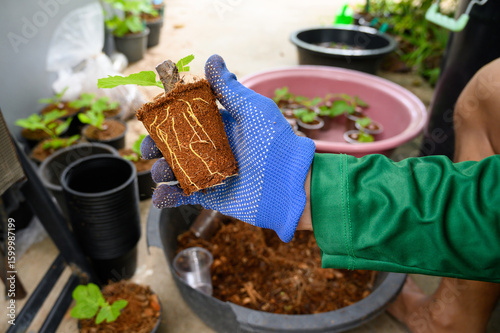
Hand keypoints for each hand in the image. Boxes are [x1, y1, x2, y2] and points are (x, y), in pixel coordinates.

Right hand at [141, 54, 315, 241]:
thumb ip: (229, 89)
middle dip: (157, 147)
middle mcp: (212, 148)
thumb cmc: (274, 143)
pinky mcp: (210, 196)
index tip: (151, 119)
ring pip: (175, 170)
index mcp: (220, 126)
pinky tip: (163, 195)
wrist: (290, 184)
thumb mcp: (253, 110)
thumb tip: (212, 58)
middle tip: (149, 150)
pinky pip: (184, 196)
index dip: (166, 120)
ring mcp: (209, 173)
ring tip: (161, 172)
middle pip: (174, 145)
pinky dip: (169, 197)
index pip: (185, 119)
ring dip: (161, 171)